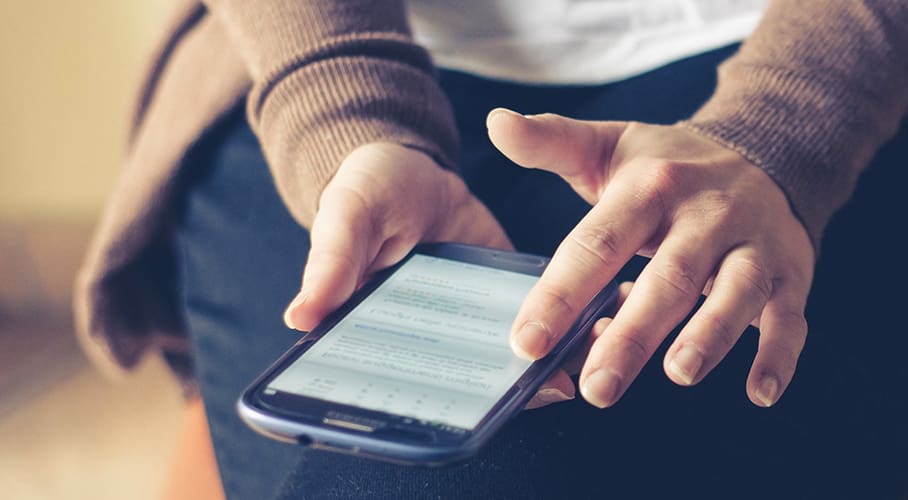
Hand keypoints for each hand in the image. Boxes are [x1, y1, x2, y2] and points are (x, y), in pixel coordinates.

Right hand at [279, 142, 571, 409]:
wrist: (414, 165)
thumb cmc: (366, 192)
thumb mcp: (347, 216)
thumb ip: (332, 262)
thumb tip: (300, 317)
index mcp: (384, 332)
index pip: (409, 382)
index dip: (440, 403)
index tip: (474, 412)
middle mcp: (434, 336)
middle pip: (471, 380)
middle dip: (510, 389)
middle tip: (551, 386)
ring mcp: (476, 317)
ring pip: (512, 354)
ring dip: (550, 359)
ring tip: (587, 358)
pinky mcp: (510, 290)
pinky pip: (543, 316)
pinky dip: (571, 322)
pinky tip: (603, 317)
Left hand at [488, 109, 814, 408]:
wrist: (765, 149)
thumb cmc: (669, 165)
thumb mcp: (609, 146)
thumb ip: (551, 142)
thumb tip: (495, 122)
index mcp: (650, 188)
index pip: (598, 243)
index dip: (560, 294)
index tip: (527, 342)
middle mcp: (704, 215)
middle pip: (667, 277)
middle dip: (632, 335)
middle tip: (596, 387)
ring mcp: (752, 245)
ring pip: (735, 292)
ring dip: (710, 335)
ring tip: (679, 374)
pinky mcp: (790, 273)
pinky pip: (789, 317)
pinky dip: (779, 355)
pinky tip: (760, 392)